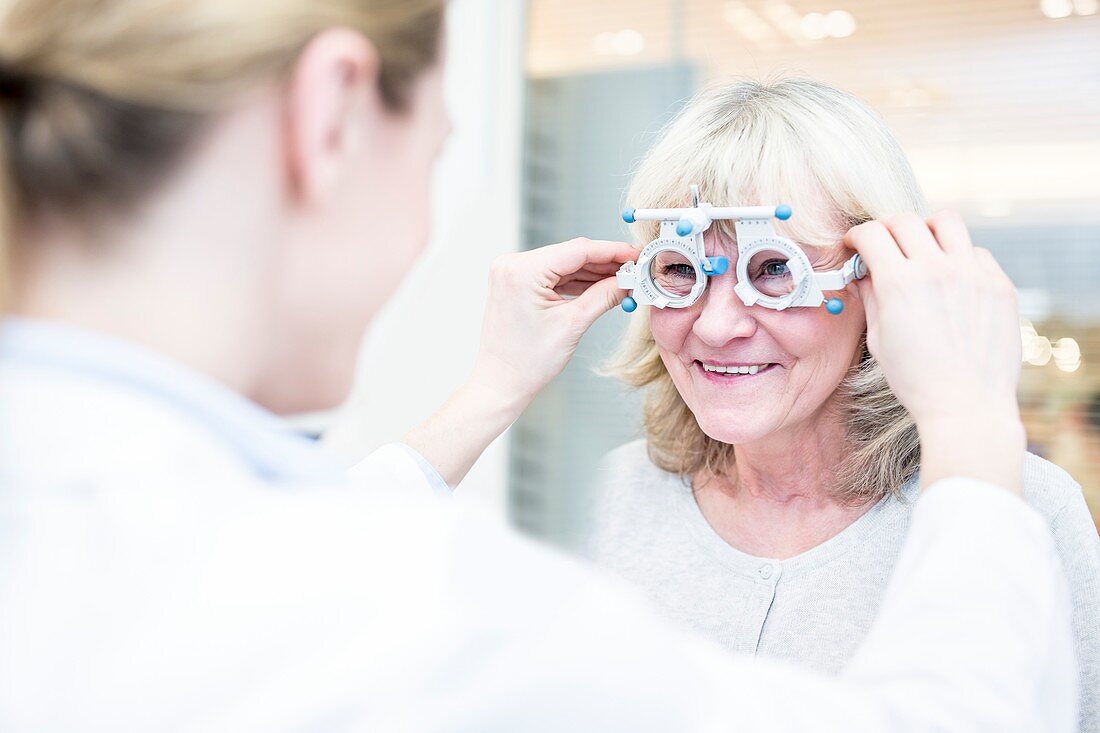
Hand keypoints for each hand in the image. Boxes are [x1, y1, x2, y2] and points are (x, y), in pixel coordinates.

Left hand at [471, 237, 636, 403]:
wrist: (502, 381)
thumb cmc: (527, 361)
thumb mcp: (573, 324)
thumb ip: (604, 296)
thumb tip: (627, 280)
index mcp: (522, 271)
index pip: (577, 250)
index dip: (612, 251)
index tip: (635, 254)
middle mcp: (512, 265)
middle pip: (571, 254)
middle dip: (604, 263)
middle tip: (634, 270)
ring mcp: (513, 273)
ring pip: (564, 264)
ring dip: (592, 272)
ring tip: (622, 280)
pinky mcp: (517, 283)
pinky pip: (553, 275)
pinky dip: (576, 280)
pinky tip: (600, 285)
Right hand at [844, 211, 1024, 492]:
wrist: (966, 405)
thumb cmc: (915, 379)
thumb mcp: (879, 338)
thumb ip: (871, 297)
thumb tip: (863, 272)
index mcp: (899, 283)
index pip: (872, 234)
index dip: (857, 236)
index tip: (855, 245)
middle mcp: (936, 269)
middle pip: (905, 220)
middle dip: (886, 227)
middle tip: (883, 243)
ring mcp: (972, 274)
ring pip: (946, 221)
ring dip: (926, 228)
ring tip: (922, 246)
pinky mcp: (998, 285)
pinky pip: (976, 252)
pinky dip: (958, 256)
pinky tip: (952, 278)